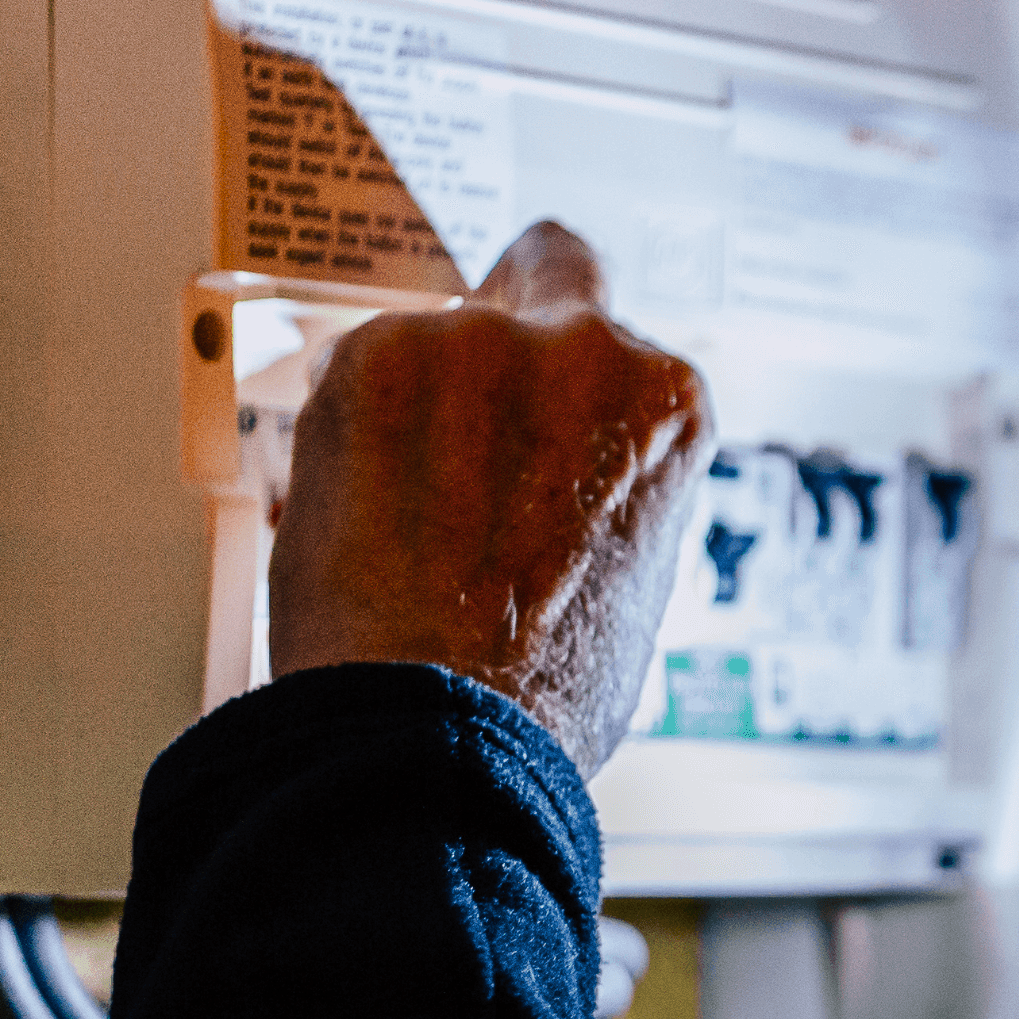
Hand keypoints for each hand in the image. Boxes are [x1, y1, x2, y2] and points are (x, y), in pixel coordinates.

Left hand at [271, 222, 709, 775]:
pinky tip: (365, 518)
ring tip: (409, 523)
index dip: (567, 369)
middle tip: (461, 448)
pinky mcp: (371, 362)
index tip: (538, 405)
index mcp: (666, 402)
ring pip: (434, 344)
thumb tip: (563, 476)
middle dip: (496, 358)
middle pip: (530, 286)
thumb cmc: (543, 693)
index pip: (614, 325)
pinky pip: (358, 376)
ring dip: (418, 407)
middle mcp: (582, 348)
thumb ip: (609, 483)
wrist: (437, 732)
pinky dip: (351, 433)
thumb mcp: (635, 573)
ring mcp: (473, 345)